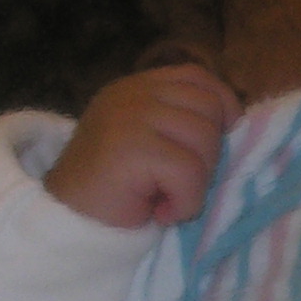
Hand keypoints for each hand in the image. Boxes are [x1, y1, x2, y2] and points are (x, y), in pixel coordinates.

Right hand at [43, 63, 240, 228]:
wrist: (66, 223)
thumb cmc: (113, 193)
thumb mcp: (148, 144)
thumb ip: (179, 123)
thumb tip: (234, 122)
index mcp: (136, 88)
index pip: (197, 77)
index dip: (221, 105)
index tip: (221, 139)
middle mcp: (132, 94)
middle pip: (209, 107)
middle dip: (209, 153)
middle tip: (179, 183)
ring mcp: (129, 116)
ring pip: (205, 138)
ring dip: (197, 182)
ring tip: (167, 198)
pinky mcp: (132, 146)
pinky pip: (190, 172)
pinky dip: (185, 202)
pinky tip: (161, 212)